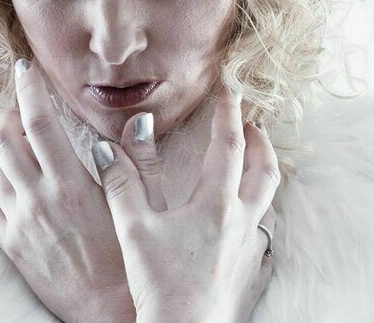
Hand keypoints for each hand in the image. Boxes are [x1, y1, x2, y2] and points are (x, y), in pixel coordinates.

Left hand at [0, 58, 133, 321]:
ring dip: (5, 150)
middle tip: (26, 108)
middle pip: (3, 138)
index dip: (28, 88)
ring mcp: (19, 222)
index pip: (38, 120)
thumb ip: (139, 160)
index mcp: (71, 183)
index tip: (26, 69)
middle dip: (10, 114)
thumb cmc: (131, 259)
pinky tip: (21, 188)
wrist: (108, 313)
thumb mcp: (143, 206)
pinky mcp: (10, 245)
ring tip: (25, 147)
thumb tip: (139, 119)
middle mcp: (37, 199)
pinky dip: (0, 188)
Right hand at [91, 84, 279, 322]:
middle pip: (262, 168)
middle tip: (250, 123)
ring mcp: (249, 246)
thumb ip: (121, 182)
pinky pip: (264, 230)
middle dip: (258, 140)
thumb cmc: (160, 283)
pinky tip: (248, 218)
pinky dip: (260, 211)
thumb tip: (105, 146)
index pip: (228, 145)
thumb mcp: (133, 228)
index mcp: (215, 203)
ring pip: (269, 198)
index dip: (228, 113)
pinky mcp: (249, 268)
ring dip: (264, 171)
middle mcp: (240, 220)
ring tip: (254, 162)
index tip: (229, 90)